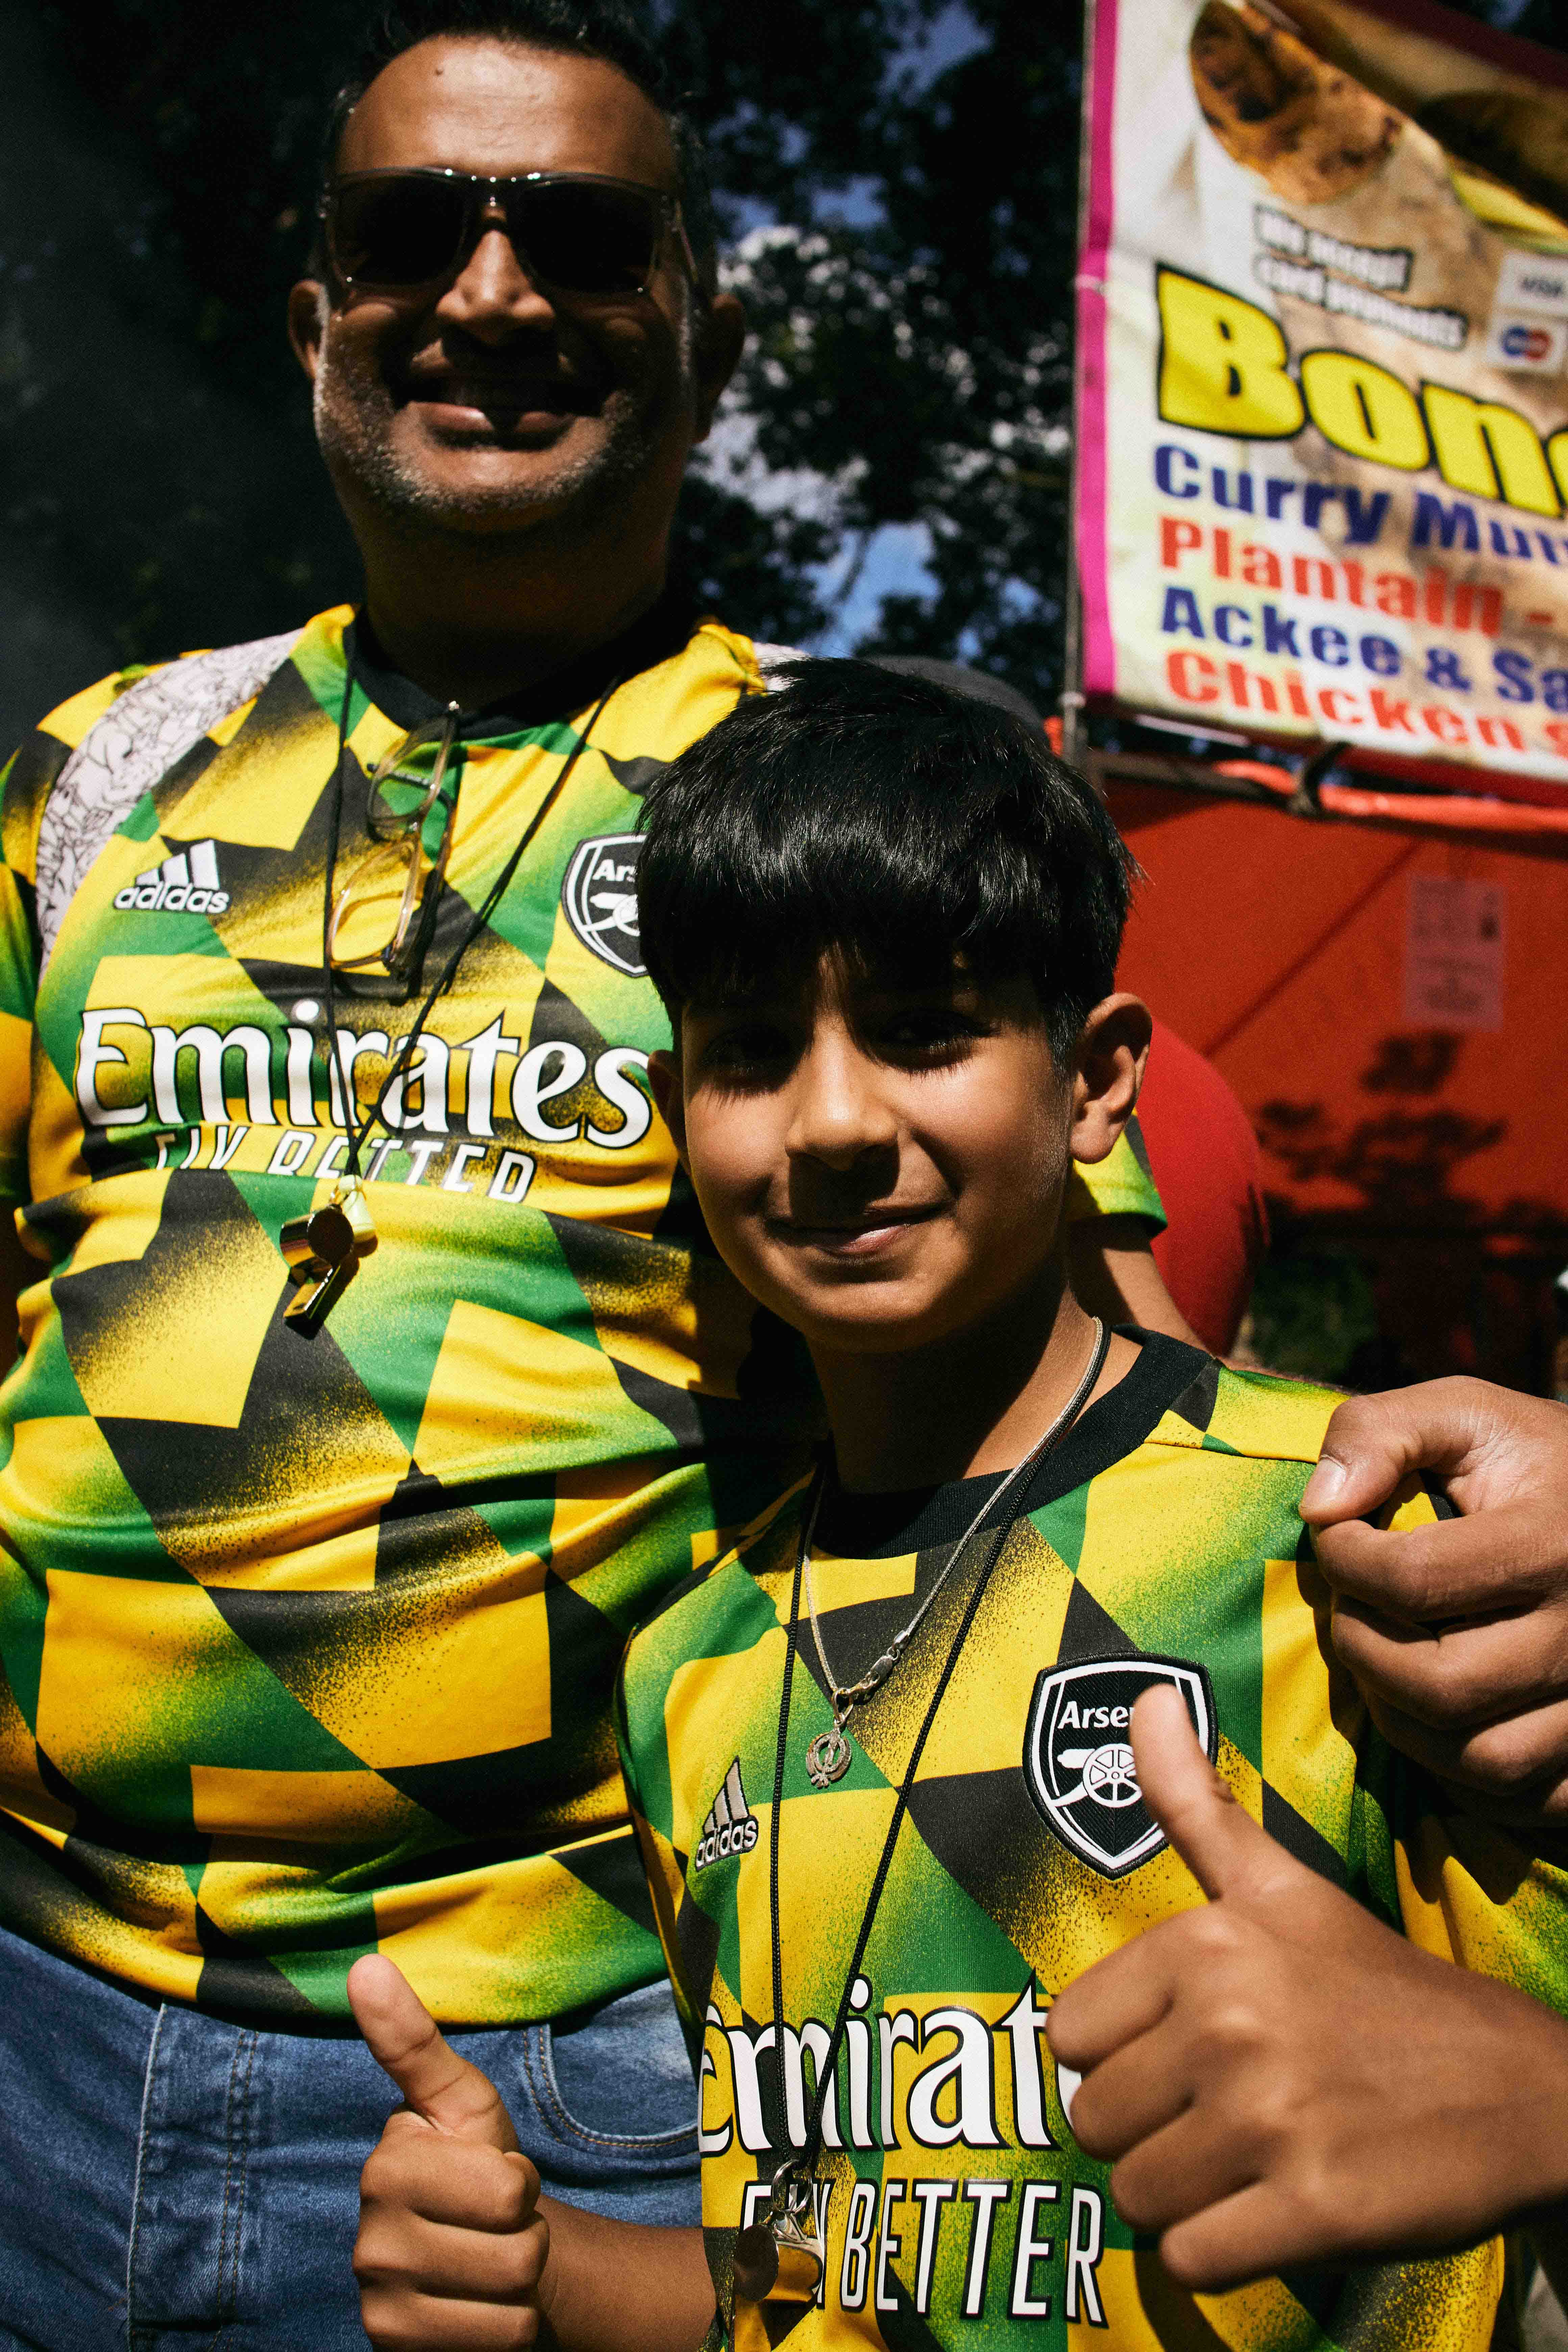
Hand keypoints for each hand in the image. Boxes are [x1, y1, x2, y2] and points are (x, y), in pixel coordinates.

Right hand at [351, 1954, 551, 2349]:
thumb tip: (365, 1966)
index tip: (492, 2173)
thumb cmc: (477, 2168)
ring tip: (491, 2260)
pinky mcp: (394, 2348)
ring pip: (510, 2297)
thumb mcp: (460, 2102)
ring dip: (520, 2282)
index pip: (506, 2188)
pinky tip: (480, 2307)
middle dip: (524, 2232)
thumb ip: (413, 2040)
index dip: (520, 2180)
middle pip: (513, 2247)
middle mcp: (369, 2238)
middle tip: (495, 2223)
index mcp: (385, 2166)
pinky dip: (508, 2326)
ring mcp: (381, 2300)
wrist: (484, 2254)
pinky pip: (499, 2341)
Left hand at [1045, 1687, 1567, 2291]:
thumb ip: (1196, 1801)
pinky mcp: (1310, 2209)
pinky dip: (1219, 2252)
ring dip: (1183, 2199)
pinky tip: (1270, 2214)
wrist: (1518, 2086)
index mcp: (1207, 1948)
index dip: (1119, 2057)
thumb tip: (1143, 1695)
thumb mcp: (1283, 1886)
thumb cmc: (1379, 1988)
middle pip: (1095, 2123)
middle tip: (1222, 2114)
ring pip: (1136, 2198)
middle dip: (1147, 2133)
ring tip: (1248, 2161)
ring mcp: (1270, 2120)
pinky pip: (1190, 2261)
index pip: (1069, 2037)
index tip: (1185, 2053)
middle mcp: (1229, 2026)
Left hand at [1301, 1379, 1567, 1821]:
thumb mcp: (1465, 1415)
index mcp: (1553, 1540)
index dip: (1345, 1560)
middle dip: (1365, 1652)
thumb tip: (1320, 1504)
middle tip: (1353, 1615)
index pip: (1412, 1580)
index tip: (1337, 1540)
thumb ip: (1379, 1432)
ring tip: (1385, 1668)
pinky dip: (1466, 1778)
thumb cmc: (1534, 1462)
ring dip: (1404, 1723)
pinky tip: (1440, 1722)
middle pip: (1441, 1686)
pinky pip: (1523, 1800)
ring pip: (1482, 1759)